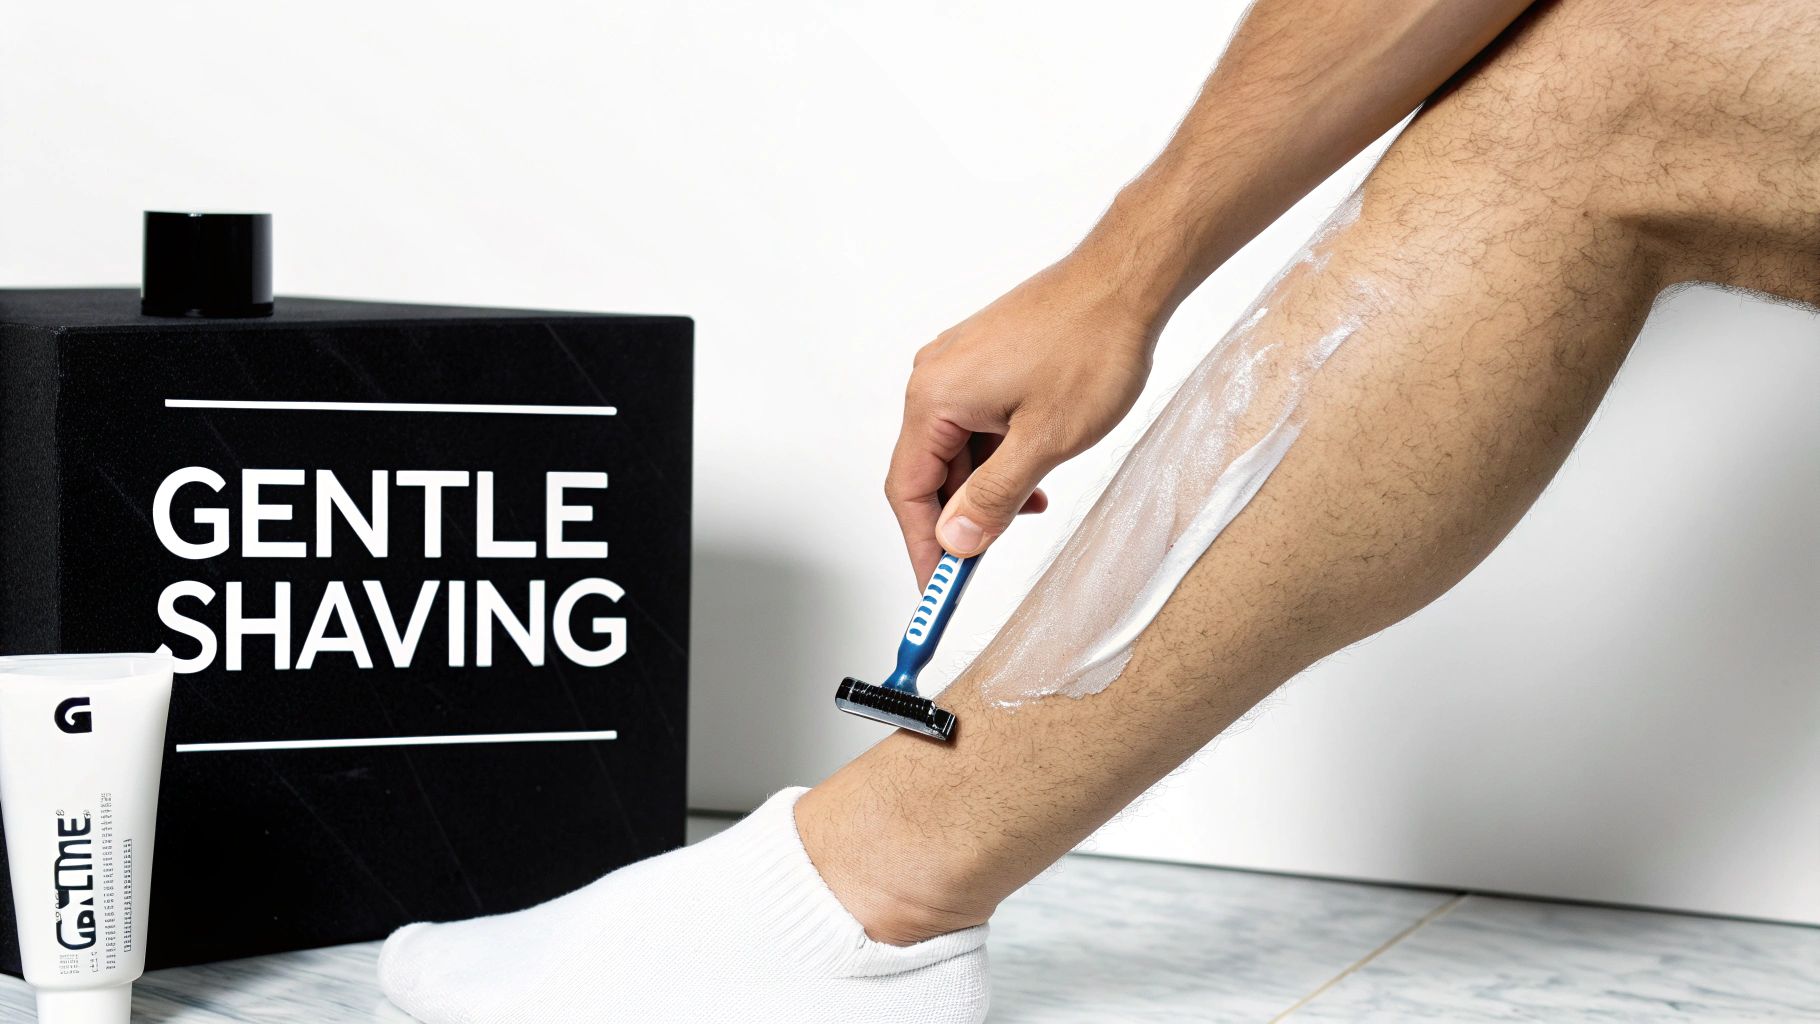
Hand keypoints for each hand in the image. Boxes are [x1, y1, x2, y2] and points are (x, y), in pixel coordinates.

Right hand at [887, 252, 1160, 587]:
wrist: (1126, 280)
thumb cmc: (1091, 345)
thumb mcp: (1044, 442)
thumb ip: (993, 498)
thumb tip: (956, 540)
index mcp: (934, 396)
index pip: (908, 490)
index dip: (921, 547)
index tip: (936, 589)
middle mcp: (935, 378)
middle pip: (927, 472)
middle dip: (955, 520)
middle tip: (979, 565)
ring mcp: (958, 366)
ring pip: (955, 450)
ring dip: (982, 489)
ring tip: (1023, 513)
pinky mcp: (983, 361)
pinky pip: (973, 424)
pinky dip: (995, 458)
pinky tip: (1030, 474)